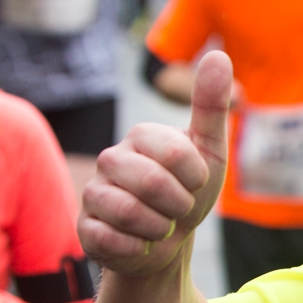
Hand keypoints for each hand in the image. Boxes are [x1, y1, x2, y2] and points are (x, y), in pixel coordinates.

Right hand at [79, 51, 231, 276]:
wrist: (169, 243)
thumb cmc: (188, 192)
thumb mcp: (210, 151)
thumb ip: (211, 106)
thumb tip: (218, 54)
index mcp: (141, 136)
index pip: (178, 154)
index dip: (197, 177)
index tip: (195, 182)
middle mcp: (111, 159)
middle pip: (151, 183)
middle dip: (179, 205)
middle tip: (179, 207)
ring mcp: (93, 194)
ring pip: (129, 213)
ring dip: (159, 228)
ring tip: (160, 225)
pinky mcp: (84, 229)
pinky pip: (111, 241)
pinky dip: (138, 248)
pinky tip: (139, 243)